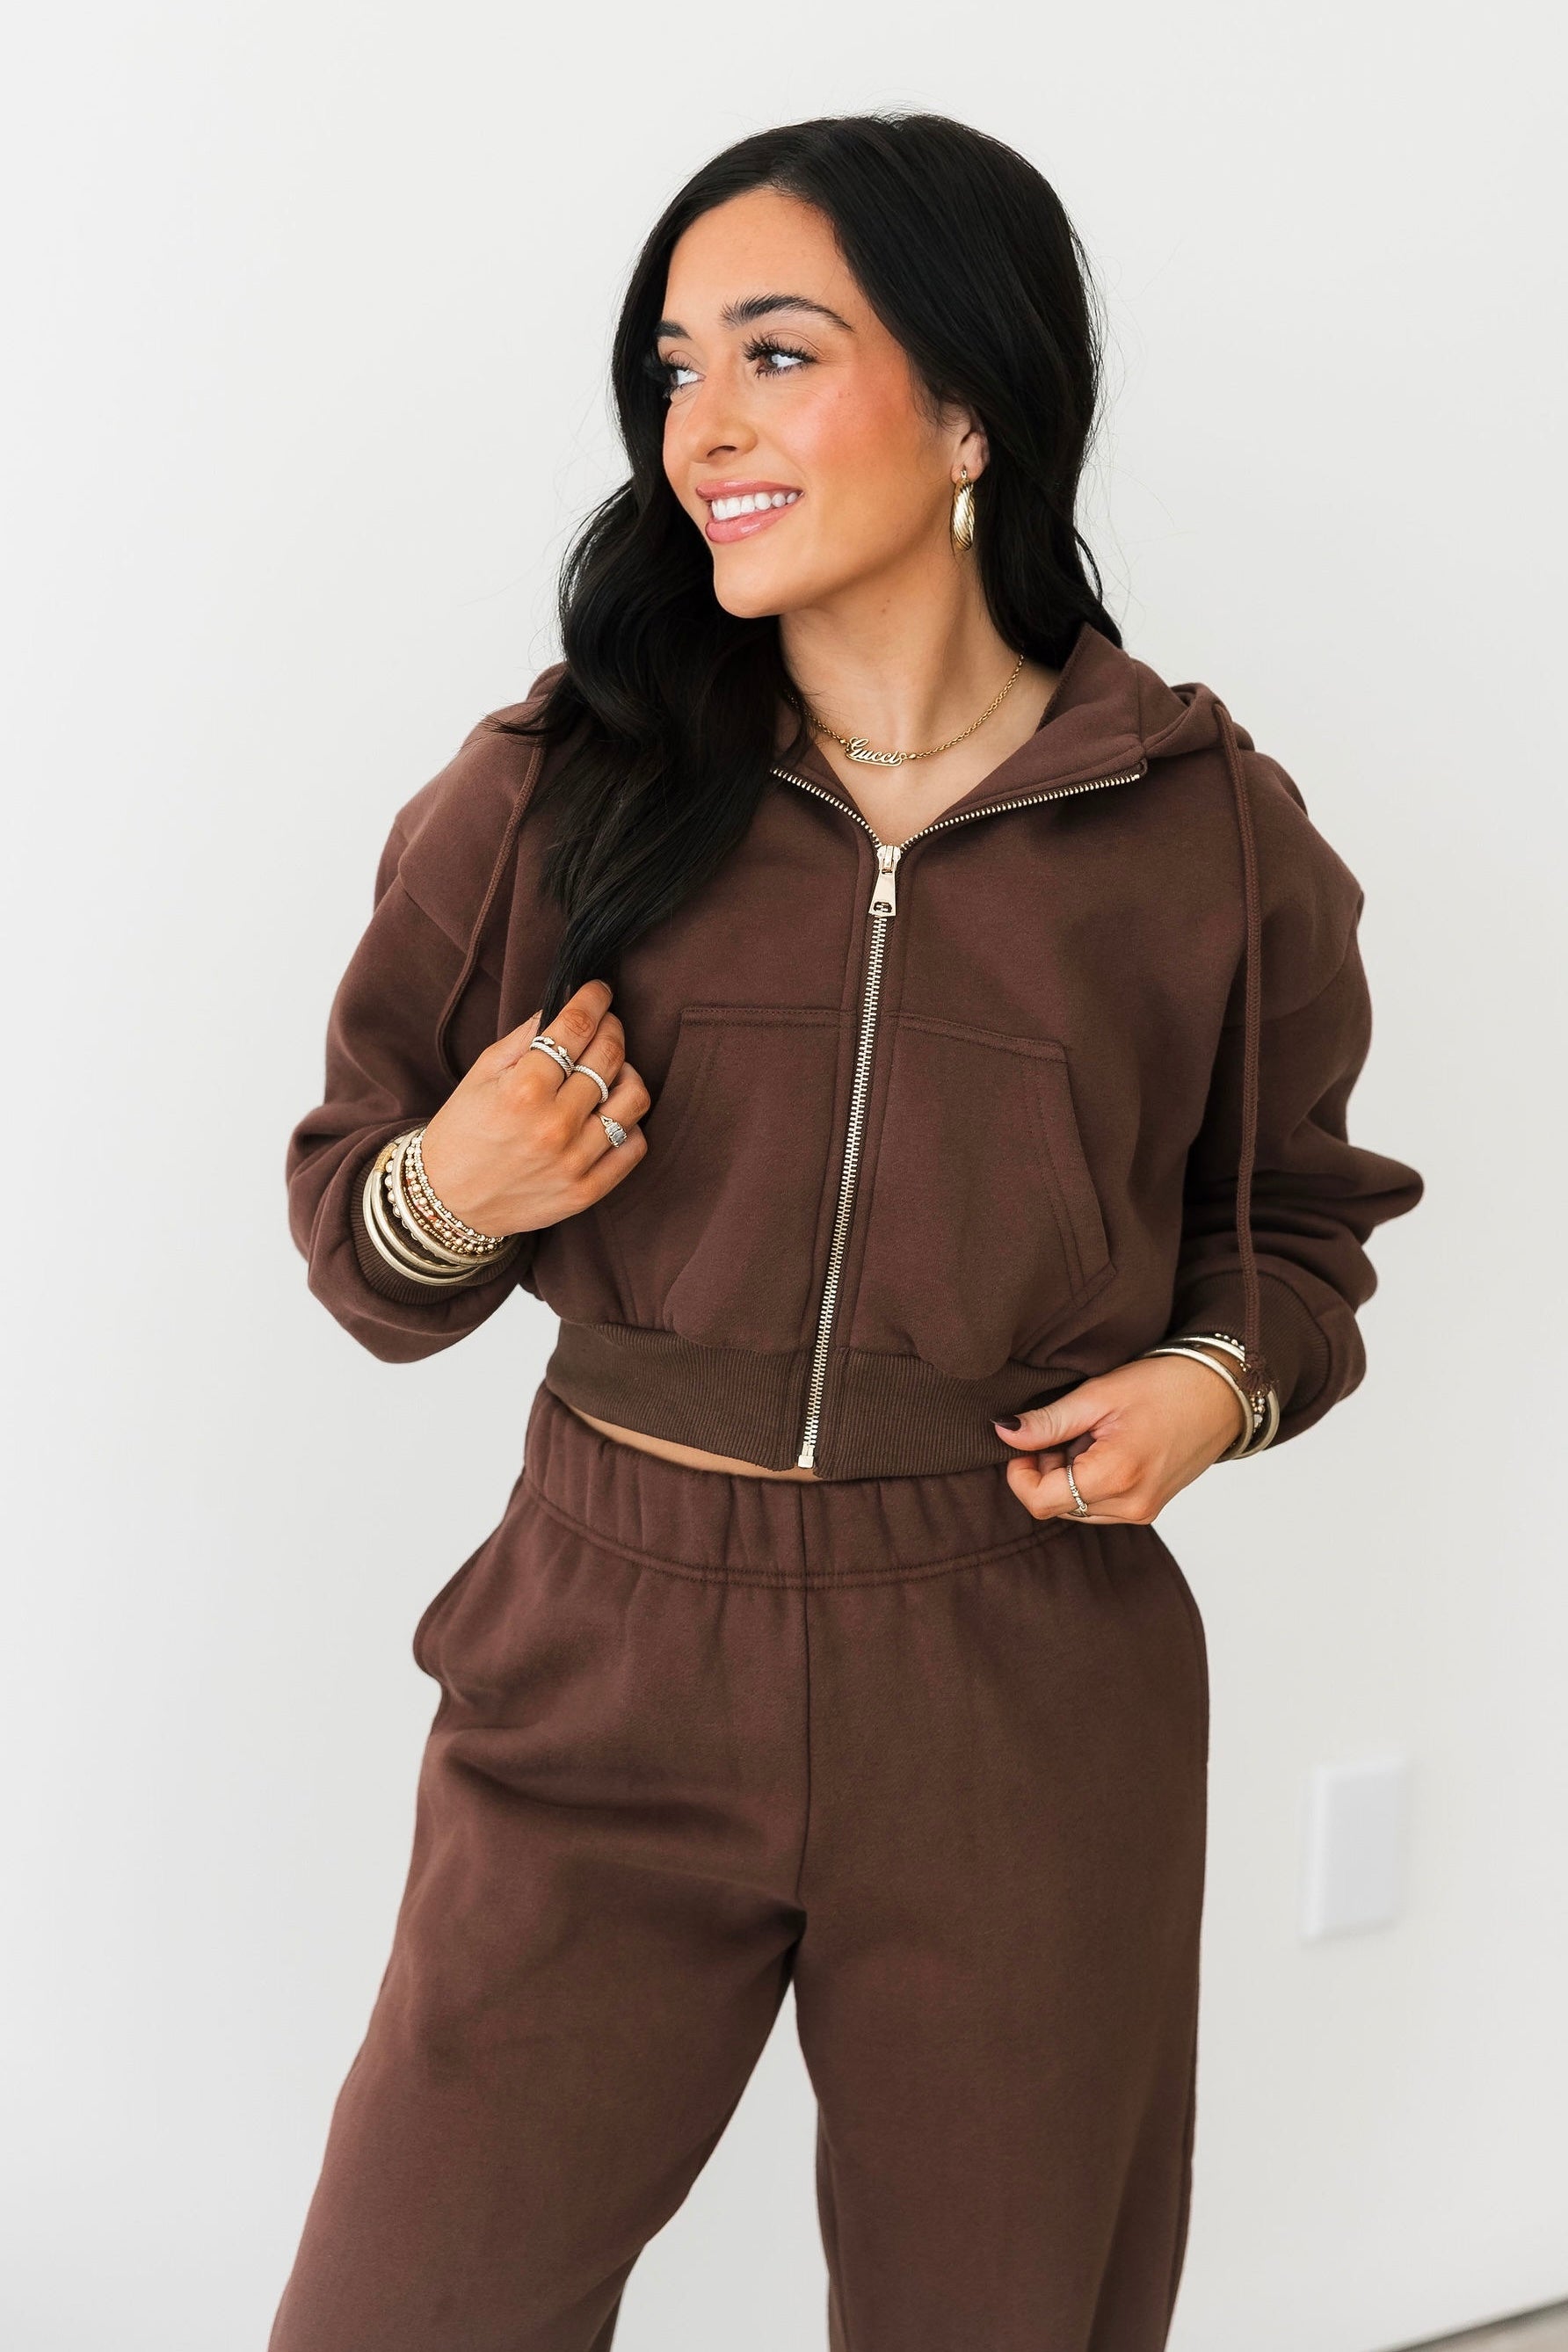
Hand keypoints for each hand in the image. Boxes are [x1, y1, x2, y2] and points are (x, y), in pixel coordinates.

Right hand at [417, 980, 650, 1237]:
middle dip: (612, 1028)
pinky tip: (609, 1114)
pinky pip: (635, 1145)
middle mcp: (554, 1125)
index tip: (600, 991)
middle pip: (610, 1056)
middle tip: (605, 1025)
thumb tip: (564, 1004)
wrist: (447, 1201)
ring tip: (610, 1072)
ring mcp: (575, 1161)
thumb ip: (525, 1037)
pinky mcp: (588, 1190)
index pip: (577, 1027)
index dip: (594, 1000)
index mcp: (523, 1090)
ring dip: (628, 1074)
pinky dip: (629, 1123)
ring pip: (634, 1099)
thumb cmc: (463, 1130)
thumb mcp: (482, 1074)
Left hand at [992, 1351, 1250, 1523]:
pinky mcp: (1150, 1507)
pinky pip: (1099, 1505)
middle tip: (1067, 1428)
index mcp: (1116, 1477)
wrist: (1223, 1392)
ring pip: (1076, 1507)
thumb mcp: (1099, 1395)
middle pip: (1056, 1505)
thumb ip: (1048, 1421)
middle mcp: (1130, 1505)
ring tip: (1091, 1434)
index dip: (1019, 1473)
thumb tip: (1003, 1432)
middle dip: (1046, 1469)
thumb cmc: (1166, 1385)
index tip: (1024, 1441)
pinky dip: (1090, 1479)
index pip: (1040, 1502)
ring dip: (1068, 1474)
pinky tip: (1107, 1446)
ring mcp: (1143, 1511)